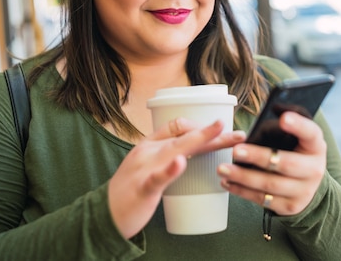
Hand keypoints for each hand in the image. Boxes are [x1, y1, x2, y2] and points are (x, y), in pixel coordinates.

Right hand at [108, 120, 245, 238]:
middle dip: (212, 131)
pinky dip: (170, 169)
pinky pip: (157, 177)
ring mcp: (145, 168)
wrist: (103, 214)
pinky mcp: (142, 187)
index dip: (201, 125)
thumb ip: (165, 154)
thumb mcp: (146, 165)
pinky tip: (181, 162)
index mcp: (149, 145)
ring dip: (199, 139)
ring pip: (176, 149)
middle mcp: (148, 151)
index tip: (223, 128)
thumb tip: (190, 150)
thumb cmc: (129, 190)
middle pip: (184, 136)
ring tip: (218, 130)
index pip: (178, 126)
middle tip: (237, 131)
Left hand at [217, 111, 326, 215]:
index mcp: (316, 146)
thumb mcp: (299, 135)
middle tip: (236, 151)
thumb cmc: (296, 151)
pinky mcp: (290, 207)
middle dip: (259, 157)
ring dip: (244, 177)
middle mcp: (314, 169)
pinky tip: (228, 182)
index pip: (311, 133)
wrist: (308, 186)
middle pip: (287, 164)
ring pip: (271, 185)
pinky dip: (243, 191)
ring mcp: (303, 191)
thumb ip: (290, 117)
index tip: (283, 119)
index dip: (298, 126)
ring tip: (223, 169)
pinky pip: (263, 200)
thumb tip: (277, 106)